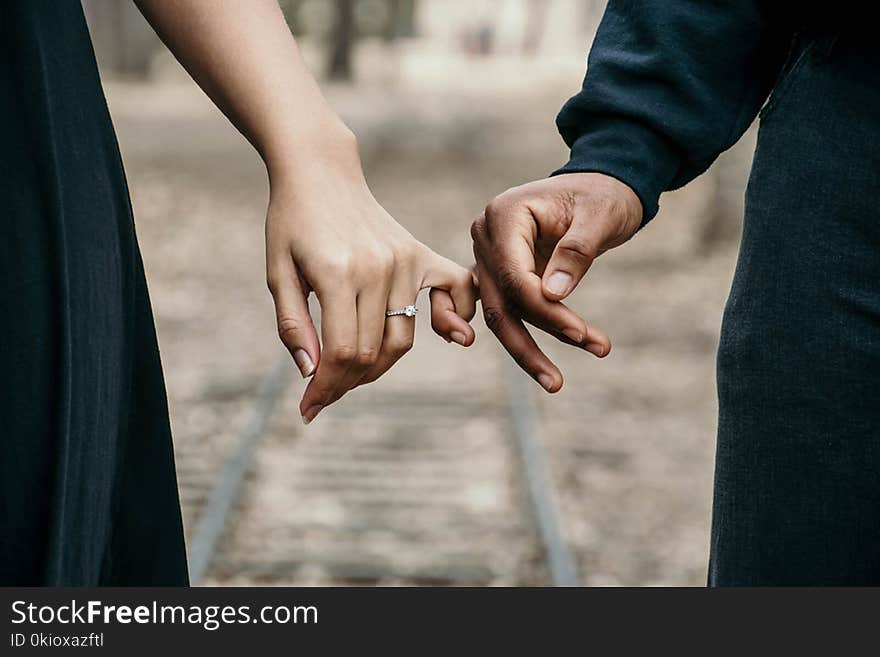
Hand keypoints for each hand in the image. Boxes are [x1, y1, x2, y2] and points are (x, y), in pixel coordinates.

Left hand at [266, 130, 476, 423]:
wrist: (320, 173)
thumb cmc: (291, 223)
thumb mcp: (277, 273)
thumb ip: (293, 325)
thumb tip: (312, 374)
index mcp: (336, 273)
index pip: (342, 352)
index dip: (326, 388)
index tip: (309, 409)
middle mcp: (378, 268)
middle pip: (372, 352)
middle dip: (346, 383)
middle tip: (324, 391)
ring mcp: (404, 260)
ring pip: (402, 337)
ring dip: (378, 365)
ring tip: (351, 371)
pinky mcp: (419, 254)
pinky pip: (455, 291)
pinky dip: (455, 318)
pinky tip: (449, 334)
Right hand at [470, 172, 641, 391]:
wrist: (601, 186)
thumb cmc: (603, 195)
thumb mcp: (600, 216)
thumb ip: (576, 252)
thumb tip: (552, 295)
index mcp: (503, 215)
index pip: (515, 275)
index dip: (545, 310)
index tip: (580, 333)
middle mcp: (486, 236)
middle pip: (500, 302)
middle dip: (530, 343)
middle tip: (557, 382)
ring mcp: (488, 256)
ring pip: (499, 314)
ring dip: (527, 349)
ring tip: (556, 381)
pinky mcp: (499, 273)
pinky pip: (501, 310)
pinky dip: (516, 336)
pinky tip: (529, 365)